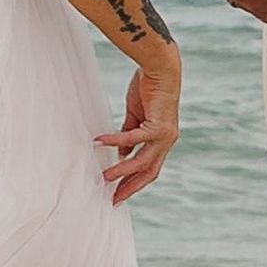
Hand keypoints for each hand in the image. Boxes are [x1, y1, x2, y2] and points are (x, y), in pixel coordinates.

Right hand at [96, 49, 179, 203]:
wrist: (161, 68)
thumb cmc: (149, 89)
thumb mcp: (136, 117)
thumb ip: (130, 136)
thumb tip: (121, 154)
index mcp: (162, 141)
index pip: (148, 169)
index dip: (134, 182)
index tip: (117, 194)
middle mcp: (167, 142)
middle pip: (148, 172)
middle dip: (130, 187)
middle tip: (112, 198)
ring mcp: (165, 135)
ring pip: (142, 161)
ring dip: (121, 170)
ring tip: (103, 178)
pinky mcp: (158, 125)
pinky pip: (133, 137)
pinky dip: (116, 141)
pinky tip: (99, 142)